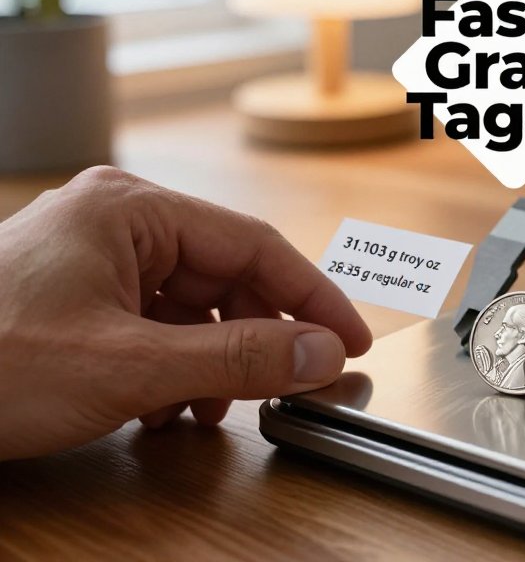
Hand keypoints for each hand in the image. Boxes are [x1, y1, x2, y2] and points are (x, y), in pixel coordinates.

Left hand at [0, 167, 371, 459]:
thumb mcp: (130, 367)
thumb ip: (239, 359)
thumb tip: (322, 354)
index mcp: (133, 209)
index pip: (256, 245)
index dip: (313, 297)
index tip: (350, 341)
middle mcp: (118, 223)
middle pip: (226, 276)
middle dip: (257, 339)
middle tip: (293, 385)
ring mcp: (95, 260)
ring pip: (192, 307)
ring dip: (213, 363)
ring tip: (206, 410)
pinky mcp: (78, 298)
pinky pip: (154, 325)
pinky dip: (172, 369)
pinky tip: (161, 409)